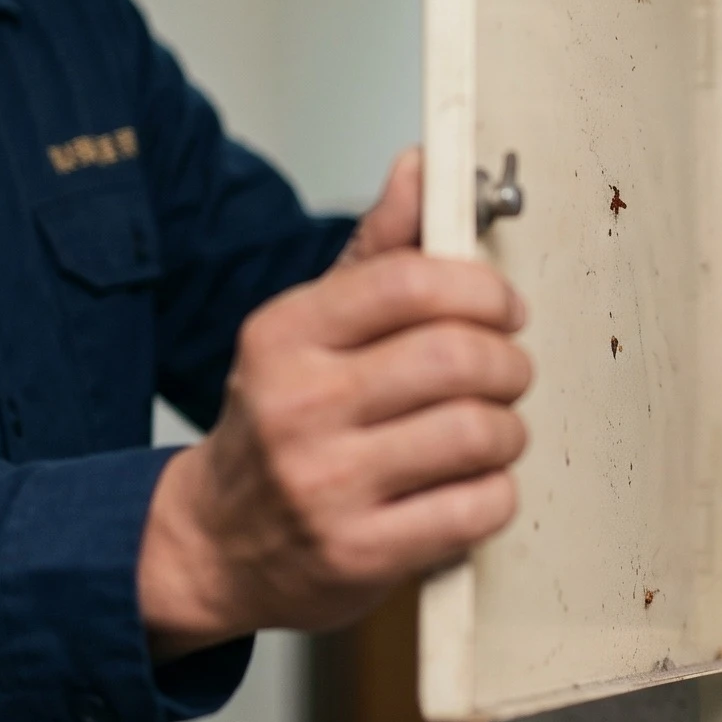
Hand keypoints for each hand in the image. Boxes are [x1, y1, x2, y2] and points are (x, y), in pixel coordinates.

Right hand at [139, 149, 530, 657]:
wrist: (214, 544)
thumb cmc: (281, 421)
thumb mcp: (309, 329)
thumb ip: (375, 252)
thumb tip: (423, 166)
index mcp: (286, 335)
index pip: (410, 282)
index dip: (482, 289)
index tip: (503, 307)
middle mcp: (299, 407)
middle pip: (457, 357)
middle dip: (507, 361)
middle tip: (507, 371)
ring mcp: (327, 486)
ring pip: (476, 432)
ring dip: (507, 428)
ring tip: (492, 430)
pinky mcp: (360, 555)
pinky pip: (476, 507)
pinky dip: (496, 492)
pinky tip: (473, 485)